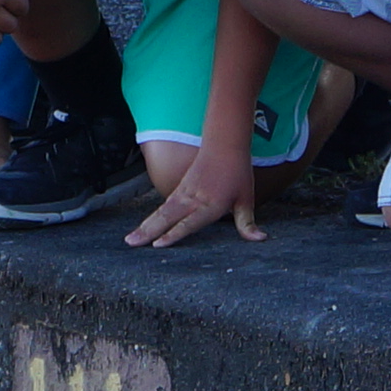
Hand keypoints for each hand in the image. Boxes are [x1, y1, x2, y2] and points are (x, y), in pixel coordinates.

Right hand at [128, 152, 261, 248]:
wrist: (225, 144)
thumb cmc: (237, 173)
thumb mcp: (246, 199)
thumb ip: (247, 223)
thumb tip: (260, 239)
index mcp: (210, 205)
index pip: (188, 223)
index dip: (173, 235)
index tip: (157, 245)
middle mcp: (193, 200)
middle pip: (167, 218)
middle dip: (148, 232)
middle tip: (131, 243)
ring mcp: (184, 194)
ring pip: (161, 212)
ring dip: (145, 226)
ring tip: (130, 239)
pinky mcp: (180, 189)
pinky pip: (163, 206)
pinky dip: (152, 217)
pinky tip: (143, 227)